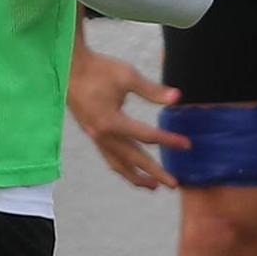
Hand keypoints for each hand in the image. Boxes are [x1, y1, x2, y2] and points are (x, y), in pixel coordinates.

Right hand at [68, 40, 190, 189]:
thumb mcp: (128, 76)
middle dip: (155, 173)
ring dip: (136, 176)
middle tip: (174, 184)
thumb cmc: (99, 69)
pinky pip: (109, 157)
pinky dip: (122, 166)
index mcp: (111, 122)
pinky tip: (131, 169)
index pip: (147, 136)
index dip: (169, 141)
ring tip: (152, 186)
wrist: (69, 68)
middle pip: (134, 159)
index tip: (187, 145)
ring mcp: (95, 137)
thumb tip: (177, 98)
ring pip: (118, 164)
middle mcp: (102, 135)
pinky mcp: (92, 134)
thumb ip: (152, 90)